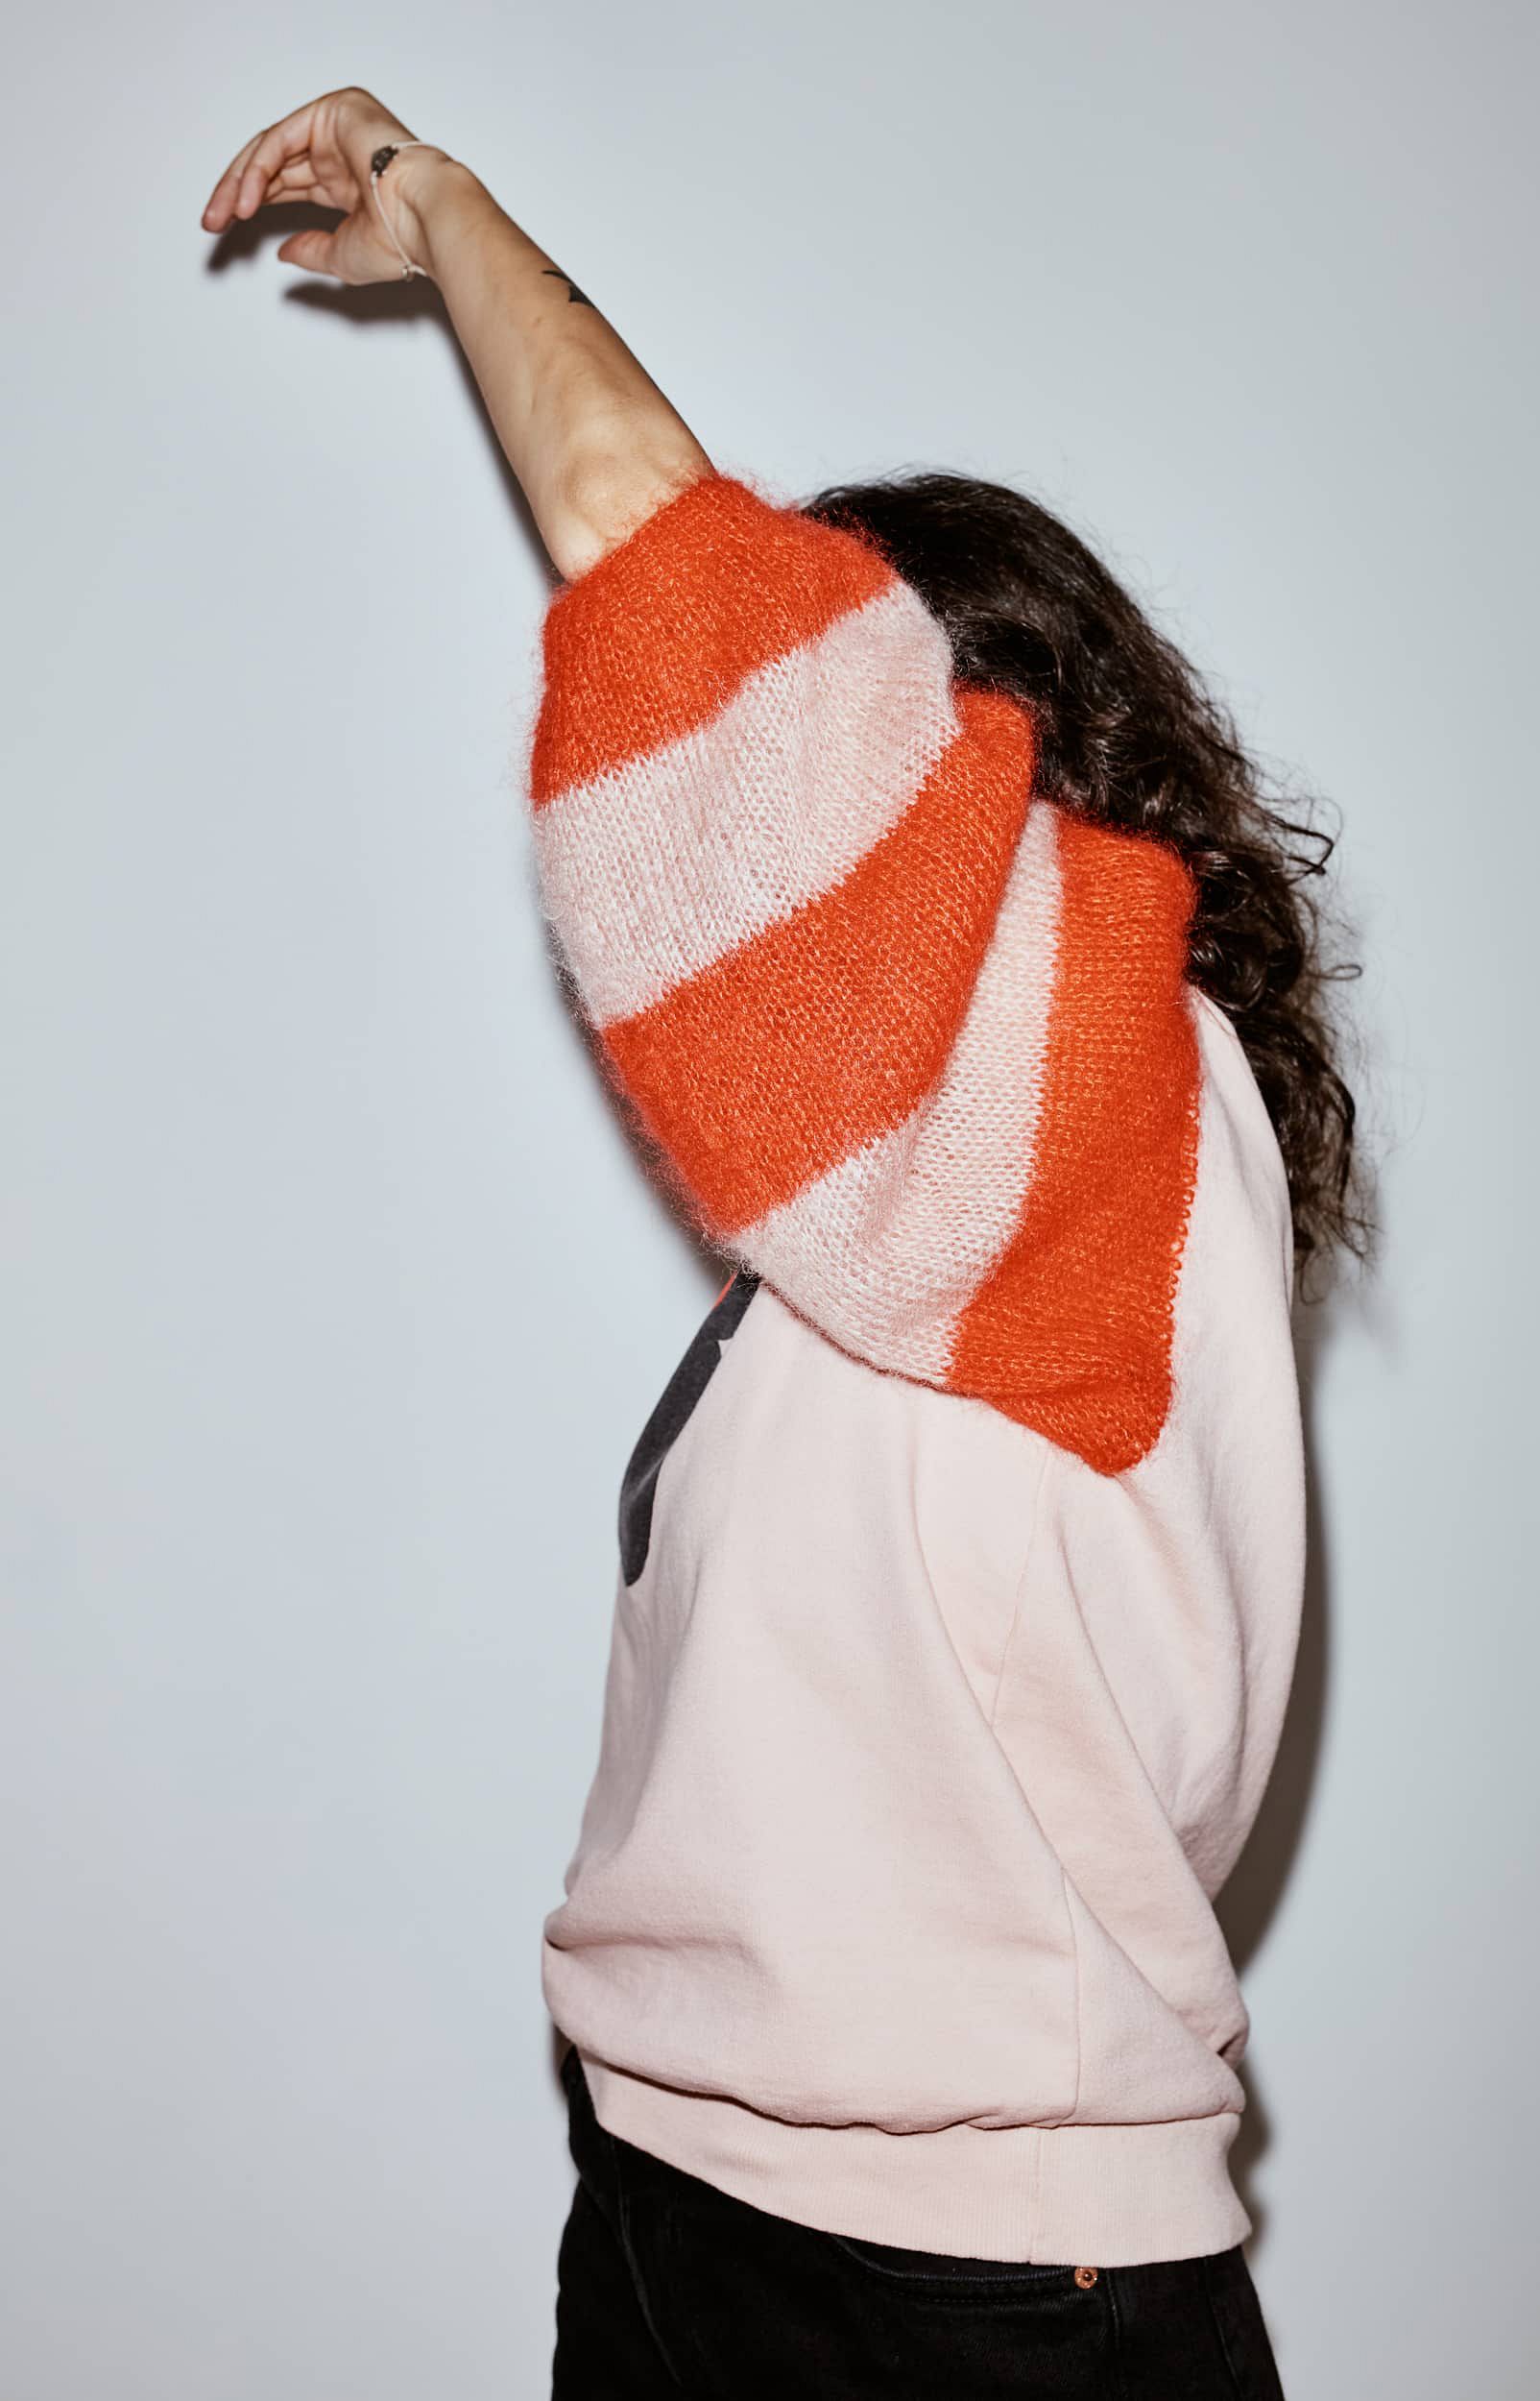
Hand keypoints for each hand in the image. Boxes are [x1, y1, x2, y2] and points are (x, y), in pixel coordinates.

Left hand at [201, 86, 450, 282]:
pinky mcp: (334, 110)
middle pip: (271, 164)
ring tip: (224, 215)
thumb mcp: (341, 254)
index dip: (253, 204)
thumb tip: (283, 252)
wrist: (426, 220)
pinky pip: (281, 138)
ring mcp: (335, 126)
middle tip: (213, 222)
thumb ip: (309, 250)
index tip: (226, 230)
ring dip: (240, 183)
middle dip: (237, 193)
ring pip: (270, 148)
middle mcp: (338, 149)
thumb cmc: (401, 240)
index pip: (285, 183)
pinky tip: (248, 199)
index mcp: (345, 180)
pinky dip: (258, 169)